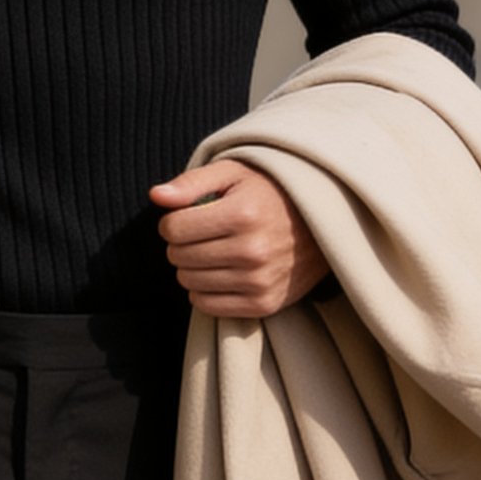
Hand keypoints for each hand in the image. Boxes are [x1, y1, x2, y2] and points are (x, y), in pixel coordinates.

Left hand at [149, 158, 329, 318]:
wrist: (323, 222)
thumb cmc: (271, 193)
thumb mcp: (234, 174)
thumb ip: (192, 182)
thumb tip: (156, 196)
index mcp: (243, 213)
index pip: (173, 228)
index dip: (173, 221)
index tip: (189, 216)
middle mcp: (252, 250)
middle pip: (178, 256)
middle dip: (182, 243)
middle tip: (203, 234)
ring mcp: (259, 281)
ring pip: (188, 282)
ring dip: (192, 267)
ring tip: (214, 251)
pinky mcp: (264, 304)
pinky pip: (206, 305)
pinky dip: (204, 291)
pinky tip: (221, 273)